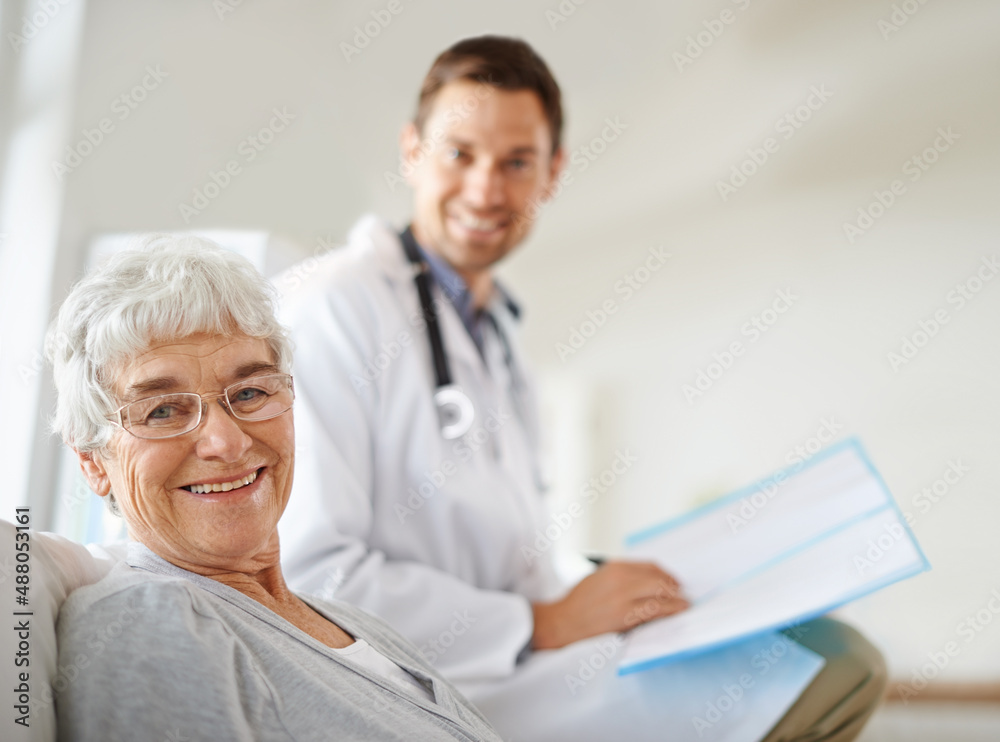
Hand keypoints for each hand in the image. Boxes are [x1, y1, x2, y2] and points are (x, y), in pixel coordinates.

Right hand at [531, 560, 688, 649]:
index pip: (650, 566)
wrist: (561, 622)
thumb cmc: (577, 603)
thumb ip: (619, 576)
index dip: (665, 574)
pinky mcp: (624, 615)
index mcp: (614, 567)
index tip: (673, 581)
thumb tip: (645, 580)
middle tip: (682, 593)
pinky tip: (678, 610)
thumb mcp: (597, 579)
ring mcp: (623, 596)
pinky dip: (671, 609)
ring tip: (684, 603)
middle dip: (674, 586)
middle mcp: (620, 577)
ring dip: (677, 598)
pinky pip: (655, 609)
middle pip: (658, 578)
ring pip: (660, 592)